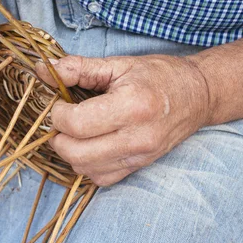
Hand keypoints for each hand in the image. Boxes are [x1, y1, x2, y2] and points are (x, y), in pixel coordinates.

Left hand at [35, 55, 210, 185]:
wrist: (198, 96)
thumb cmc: (159, 76)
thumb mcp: (119, 64)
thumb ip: (79, 68)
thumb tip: (44, 70)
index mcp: (132, 106)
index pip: (77, 124)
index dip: (57, 115)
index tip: (58, 104)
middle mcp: (137, 138)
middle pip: (77, 153)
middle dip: (58, 137)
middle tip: (60, 120)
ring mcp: (140, 157)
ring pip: (86, 170)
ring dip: (70, 152)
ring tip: (73, 131)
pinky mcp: (140, 167)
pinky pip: (102, 178)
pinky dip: (87, 165)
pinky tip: (89, 145)